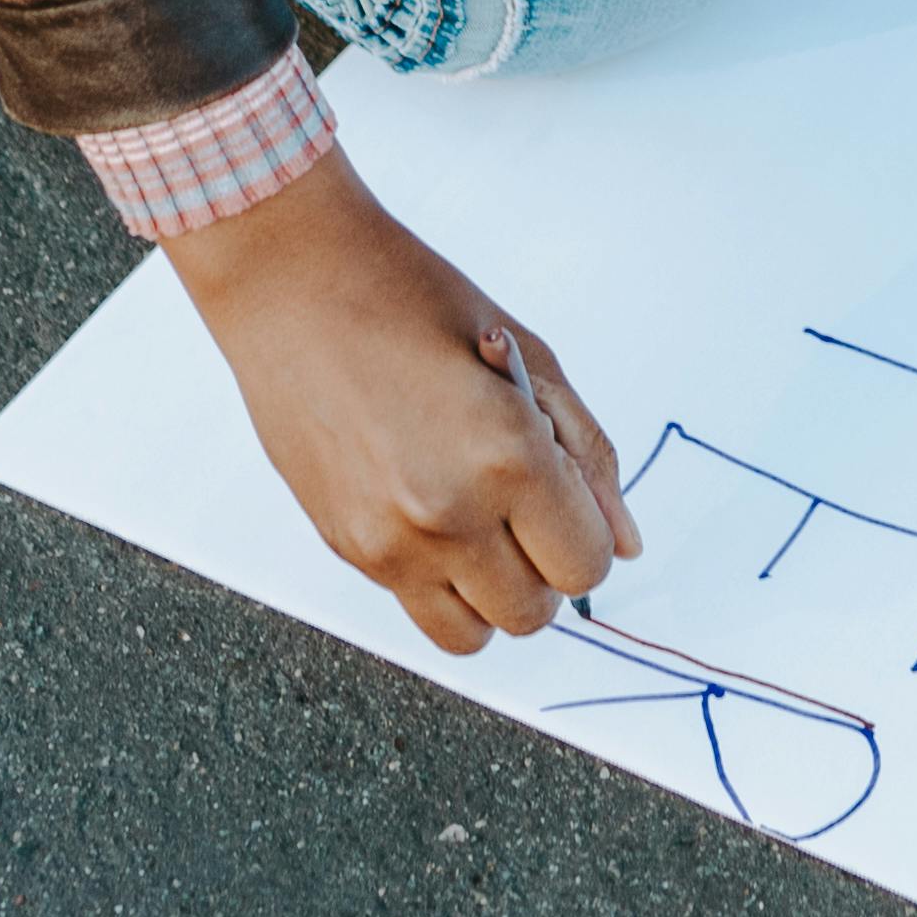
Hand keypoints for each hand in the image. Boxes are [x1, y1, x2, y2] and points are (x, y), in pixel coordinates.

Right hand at [166, 152, 636, 652]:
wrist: (290, 283)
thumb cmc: (409, 296)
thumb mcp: (530, 356)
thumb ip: (587, 456)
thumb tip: (626, 543)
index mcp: (506, 456)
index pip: (586, 565)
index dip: (589, 535)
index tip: (567, 498)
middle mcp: (447, 514)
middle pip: (533, 613)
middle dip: (545, 567)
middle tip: (523, 506)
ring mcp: (388, 541)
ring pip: (475, 633)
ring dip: (492, 591)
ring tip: (479, 522)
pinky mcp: (345, 547)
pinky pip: (416, 608)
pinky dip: (440, 581)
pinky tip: (428, 509)